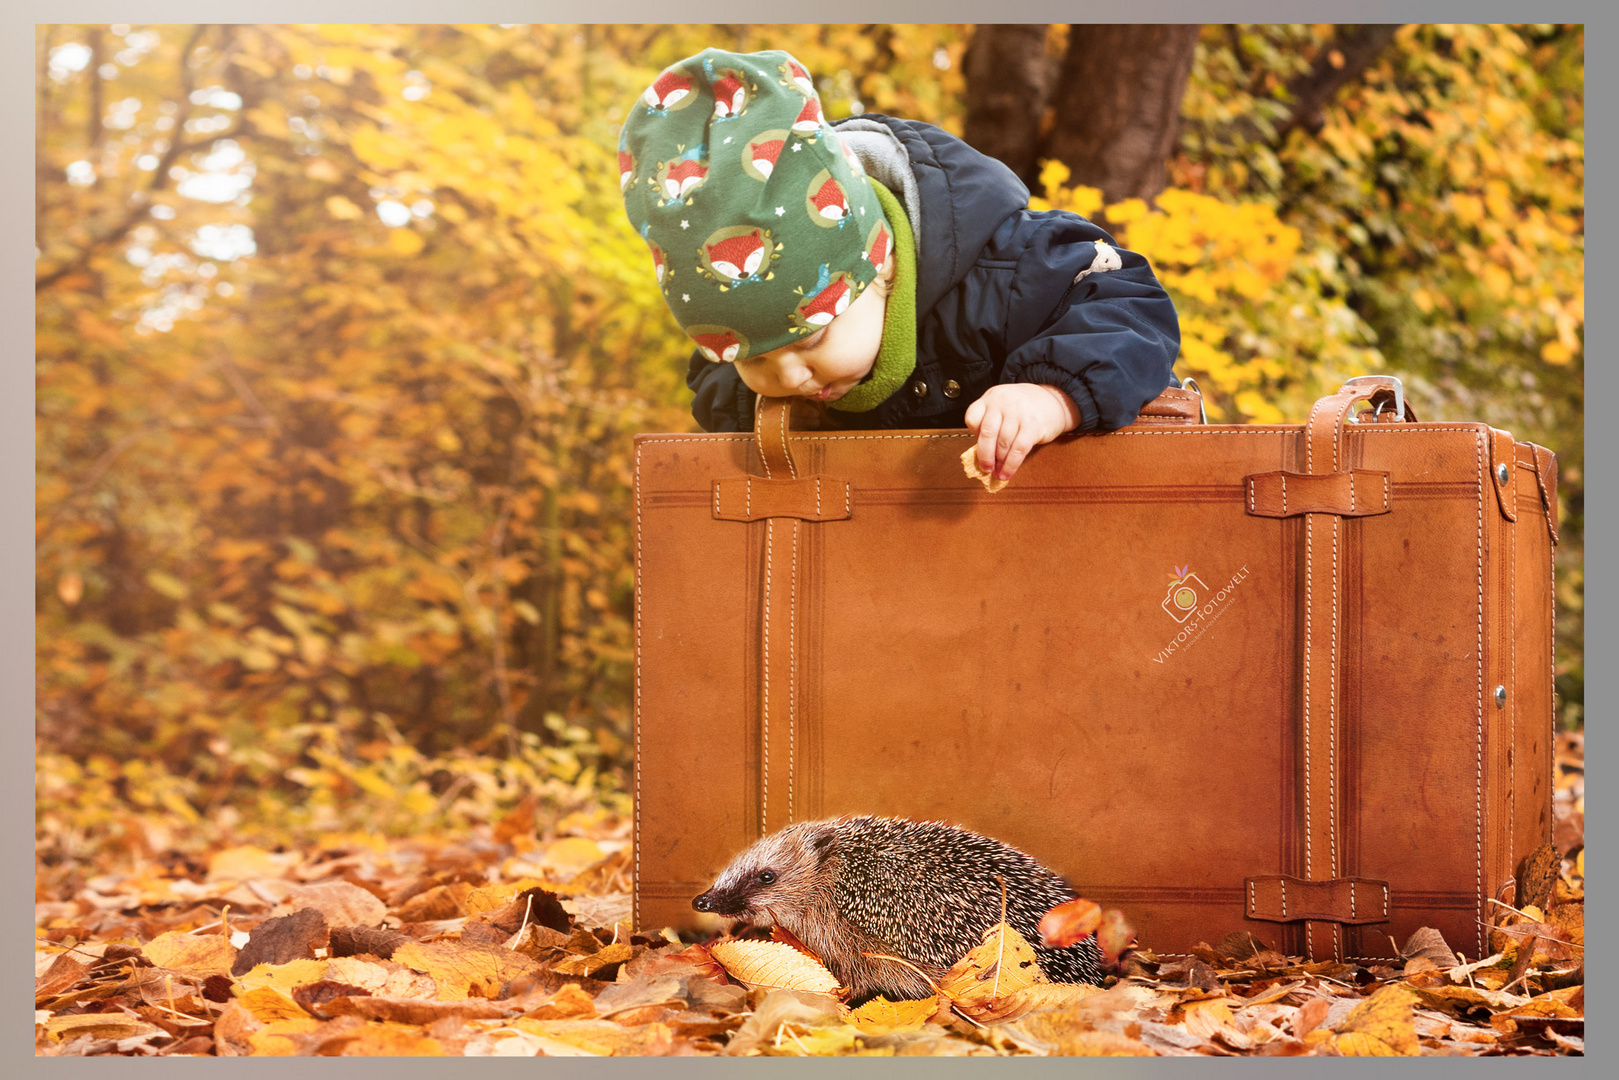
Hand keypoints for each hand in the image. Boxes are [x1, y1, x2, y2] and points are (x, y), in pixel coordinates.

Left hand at [964, 384, 1080, 481]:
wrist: (1054, 400)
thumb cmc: (1024, 408)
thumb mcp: (1003, 404)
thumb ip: (991, 421)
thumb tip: (982, 453)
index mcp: (991, 397)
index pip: (972, 417)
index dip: (973, 434)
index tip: (977, 446)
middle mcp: (1002, 402)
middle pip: (987, 434)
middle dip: (985, 455)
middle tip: (985, 468)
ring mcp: (1018, 413)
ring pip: (1003, 444)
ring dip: (999, 463)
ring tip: (998, 473)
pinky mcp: (1032, 425)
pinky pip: (1018, 450)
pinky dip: (1011, 465)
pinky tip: (1008, 473)